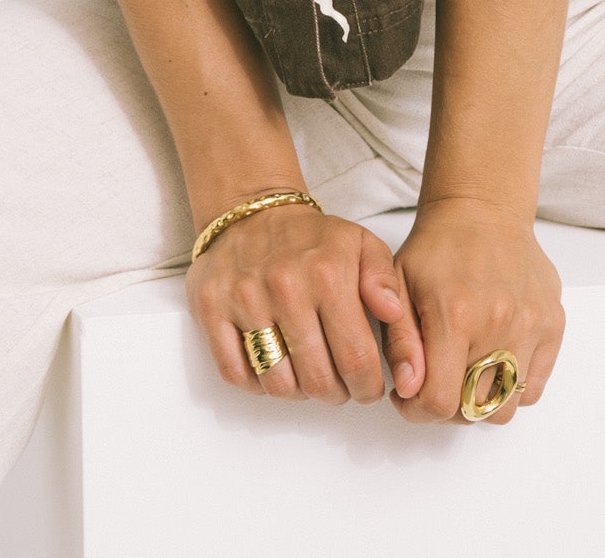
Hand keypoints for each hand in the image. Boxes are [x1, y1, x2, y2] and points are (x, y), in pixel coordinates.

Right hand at [187, 202, 425, 405]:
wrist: (252, 210)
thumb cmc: (313, 238)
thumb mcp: (362, 244)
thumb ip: (385, 280)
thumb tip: (392, 314)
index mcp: (328, 274)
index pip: (356, 359)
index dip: (367, 387)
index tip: (368, 389)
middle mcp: (285, 287)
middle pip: (316, 380)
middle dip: (335, 394)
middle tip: (339, 388)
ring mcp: (244, 299)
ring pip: (276, 383)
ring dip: (298, 393)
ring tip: (308, 379)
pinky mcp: (212, 309)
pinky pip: (235, 373)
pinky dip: (257, 385)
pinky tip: (274, 371)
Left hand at [387, 197, 564, 424]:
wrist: (483, 210)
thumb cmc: (437, 247)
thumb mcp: (398, 285)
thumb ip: (400, 342)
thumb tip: (409, 390)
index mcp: (456, 314)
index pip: (440, 402)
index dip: (416, 410)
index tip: (407, 396)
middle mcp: (499, 324)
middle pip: (473, 410)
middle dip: (446, 408)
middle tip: (435, 381)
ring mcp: (531, 325)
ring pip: (506, 406)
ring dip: (480, 402)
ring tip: (464, 373)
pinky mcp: (553, 324)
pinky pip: (534, 388)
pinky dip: (512, 389)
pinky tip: (492, 362)